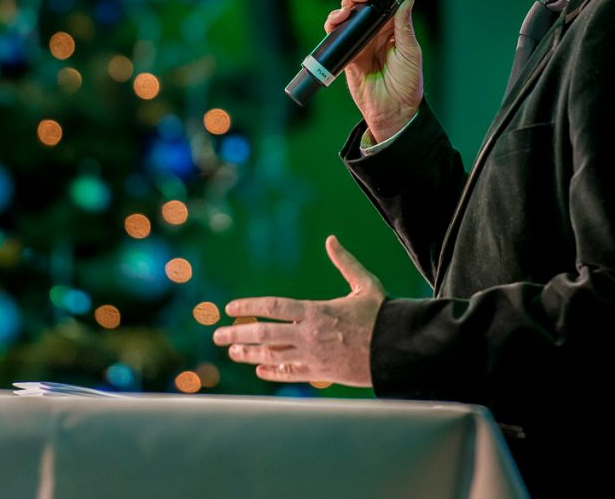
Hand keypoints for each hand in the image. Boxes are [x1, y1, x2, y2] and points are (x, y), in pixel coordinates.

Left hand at [212, 236, 384, 386]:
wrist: (398, 349)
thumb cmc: (382, 315)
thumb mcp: (364, 284)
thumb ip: (345, 262)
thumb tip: (332, 239)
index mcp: (315, 310)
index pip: (272, 307)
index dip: (248, 306)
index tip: (229, 308)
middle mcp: (309, 334)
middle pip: (264, 334)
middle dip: (237, 334)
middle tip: (217, 335)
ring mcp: (313, 357)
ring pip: (272, 356)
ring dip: (249, 354)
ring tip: (232, 352)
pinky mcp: (321, 374)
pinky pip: (290, 373)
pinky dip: (272, 371)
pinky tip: (259, 368)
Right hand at [324, 0, 422, 141]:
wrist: (394, 110)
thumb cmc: (408, 83)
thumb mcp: (410, 52)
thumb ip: (404, 27)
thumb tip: (407, 0)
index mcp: (392, 26)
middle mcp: (374, 29)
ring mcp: (358, 40)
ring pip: (348, 11)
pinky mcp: (346, 52)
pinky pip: (336, 33)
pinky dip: (335, 21)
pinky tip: (340, 16)